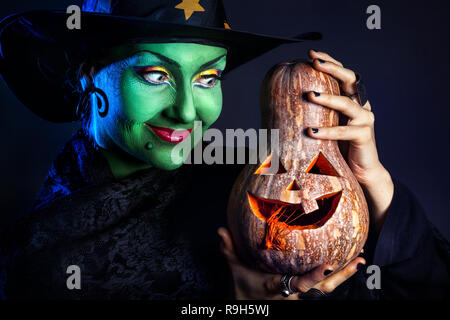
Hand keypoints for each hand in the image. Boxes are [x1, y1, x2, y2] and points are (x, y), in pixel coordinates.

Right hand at [218, 227, 365, 299]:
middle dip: (341, 276)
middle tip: (358, 261)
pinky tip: (346, 263)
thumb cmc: (245, 289)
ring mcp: (301, 298)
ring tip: (359, 260)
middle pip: (322, 290)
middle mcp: (294, 296)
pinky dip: (337, 277)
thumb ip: (229, 250)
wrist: (251, 308)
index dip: (313, 278)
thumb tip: (221, 230)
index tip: (327, 267)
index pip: (298, 285)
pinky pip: (324, 288)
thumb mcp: (236, 270)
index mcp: (278, 288)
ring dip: (345, 275)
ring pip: (327, 290)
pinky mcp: (305, 296)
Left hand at [307, 49, 393, 230]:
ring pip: (348, 104)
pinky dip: (328, 131)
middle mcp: (361, 105)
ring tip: (310, 95)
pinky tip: (312, 132)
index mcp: (351, 98)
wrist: (360, 171)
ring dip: (328, 98)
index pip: (341, 74)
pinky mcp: (364, 136)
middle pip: (350, 79)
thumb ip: (313, 111)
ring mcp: (364, 120)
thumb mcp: (324, 123)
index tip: (311, 53)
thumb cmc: (337, 146)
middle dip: (332, 69)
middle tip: (314, 63)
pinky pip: (346, 131)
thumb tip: (282, 101)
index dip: (329, 62)